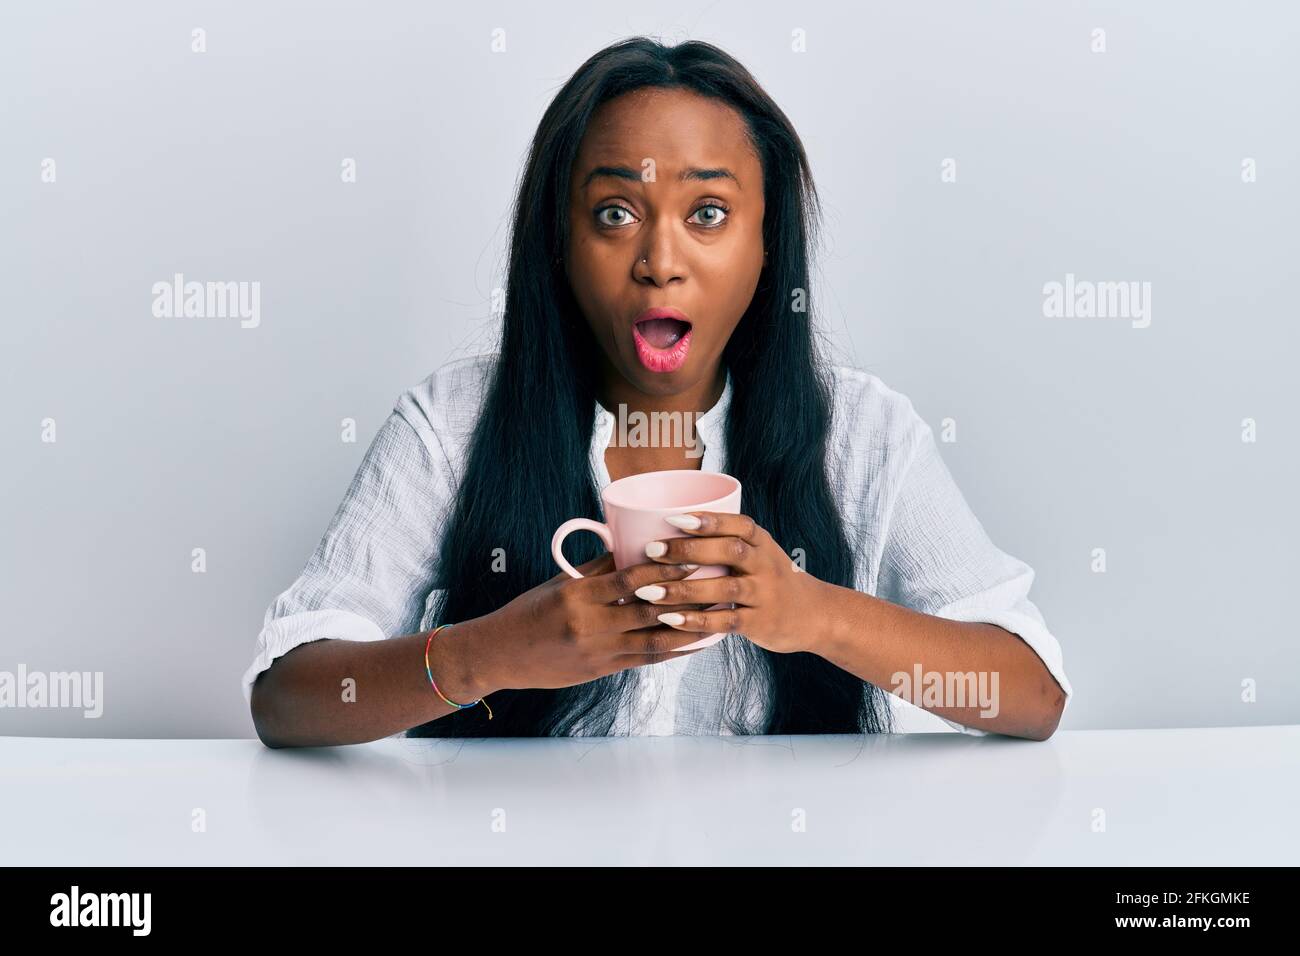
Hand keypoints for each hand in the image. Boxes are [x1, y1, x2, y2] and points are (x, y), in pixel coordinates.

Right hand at [480, 553, 710, 691]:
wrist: (501, 653)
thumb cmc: (531, 611)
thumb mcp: (561, 584)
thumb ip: (598, 569)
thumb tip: (634, 545)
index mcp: (577, 596)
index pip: (629, 580)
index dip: (663, 572)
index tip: (690, 561)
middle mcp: (589, 625)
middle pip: (648, 611)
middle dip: (685, 600)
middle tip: (716, 586)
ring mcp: (597, 652)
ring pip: (652, 641)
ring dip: (688, 631)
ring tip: (717, 619)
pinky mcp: (601, 671)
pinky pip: (644, 660)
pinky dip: (671, 652)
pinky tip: (694, 644)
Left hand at [636, 512, 824, 653]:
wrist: (815, 615)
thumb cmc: (770, 579)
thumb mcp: (758, 553)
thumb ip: (723, 542)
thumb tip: (663, 530)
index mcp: (761, 542)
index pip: (738, 524)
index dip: (708, 520)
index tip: (673, 518)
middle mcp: (766, 564)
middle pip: (730, 551)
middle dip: (688, 549)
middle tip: (651, 550)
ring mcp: (765, 594)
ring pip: (725, 588)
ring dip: (684, 590)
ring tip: (648, 591)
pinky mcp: (761, 623)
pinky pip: (727, 621)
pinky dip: (698, 621)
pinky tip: (670, 620)